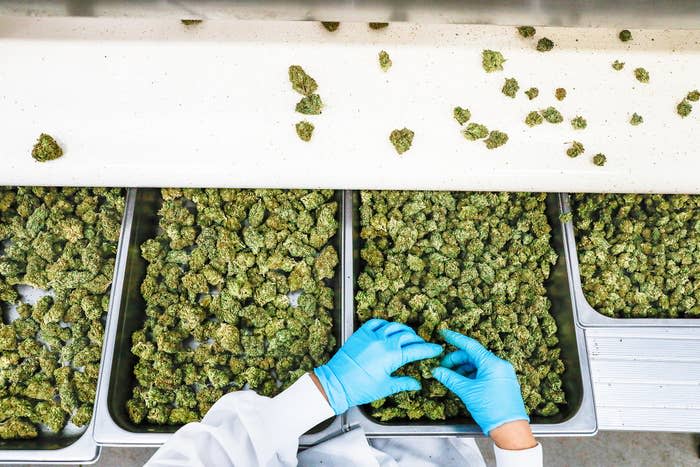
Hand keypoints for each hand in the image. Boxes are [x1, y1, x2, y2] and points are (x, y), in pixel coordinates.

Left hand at [314, 319, 442, 414]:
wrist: (336, 383)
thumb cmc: (360, 388)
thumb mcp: (385, 387)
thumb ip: (404, 383)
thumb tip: (417, 384)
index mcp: (391, 356)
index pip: (416, 350)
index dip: (429, 349)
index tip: (437, 349)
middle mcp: (383, 342)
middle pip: (407, 336)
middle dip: (418, 340)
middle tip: (423, 345)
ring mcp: (371, 335)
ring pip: (393, 326)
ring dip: (403, 330)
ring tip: (408, 336)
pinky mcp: (360, 333)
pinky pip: (376, 322)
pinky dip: (385, 324)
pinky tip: (388, 329)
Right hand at [431, 329, 528, 435]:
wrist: (510, 430)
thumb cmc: (492, 410)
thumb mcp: (467, 392)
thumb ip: (450, 378)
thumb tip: (437, 370)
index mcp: (493, 363)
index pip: (470, 345)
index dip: (455, 338)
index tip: (444, 333)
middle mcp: (500, 365)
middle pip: (473, 356)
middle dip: (456, 360)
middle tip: (443, 368)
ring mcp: (502, 374)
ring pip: (478, 365)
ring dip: (463, 369)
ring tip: (452, 378)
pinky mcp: (503, 383)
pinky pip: (485, 373)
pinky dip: (472, 375)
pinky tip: (463, 383)